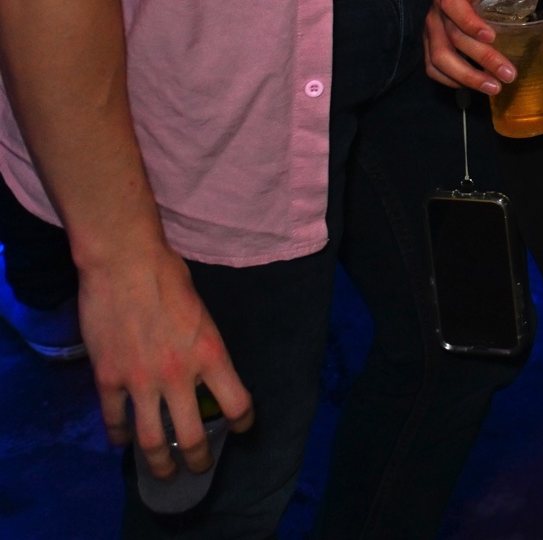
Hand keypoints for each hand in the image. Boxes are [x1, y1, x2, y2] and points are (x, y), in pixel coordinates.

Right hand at [77, 243, 252, 480]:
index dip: (242, 421)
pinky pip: (115, 420)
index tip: (242, 427)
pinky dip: (119, 436)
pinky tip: (123, 441)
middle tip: (199, 467)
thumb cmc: (168, 275)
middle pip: (192, 435)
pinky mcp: (108, 379)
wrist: (124, 263)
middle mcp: (179, 374)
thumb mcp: (202, 311)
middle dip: (198, 458)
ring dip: (159, 462)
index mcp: (211, 353)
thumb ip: (202, 345)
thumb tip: (202, 368)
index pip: (236, 402)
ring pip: (151, 440)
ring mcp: (140, 381)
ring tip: (164, 472)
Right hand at [423, 0, 542, 92]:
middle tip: (508, 75)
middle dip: (482, 60)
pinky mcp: (429, 42)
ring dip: (466, 77)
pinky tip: (470, 88)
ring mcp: (431, 28)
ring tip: (493, 89)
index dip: (469, 21)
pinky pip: (432, 66)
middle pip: (453, 38)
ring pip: (440, 58)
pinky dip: (449, 80)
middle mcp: (439, 9)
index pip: (454, 3)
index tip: (492, 37)